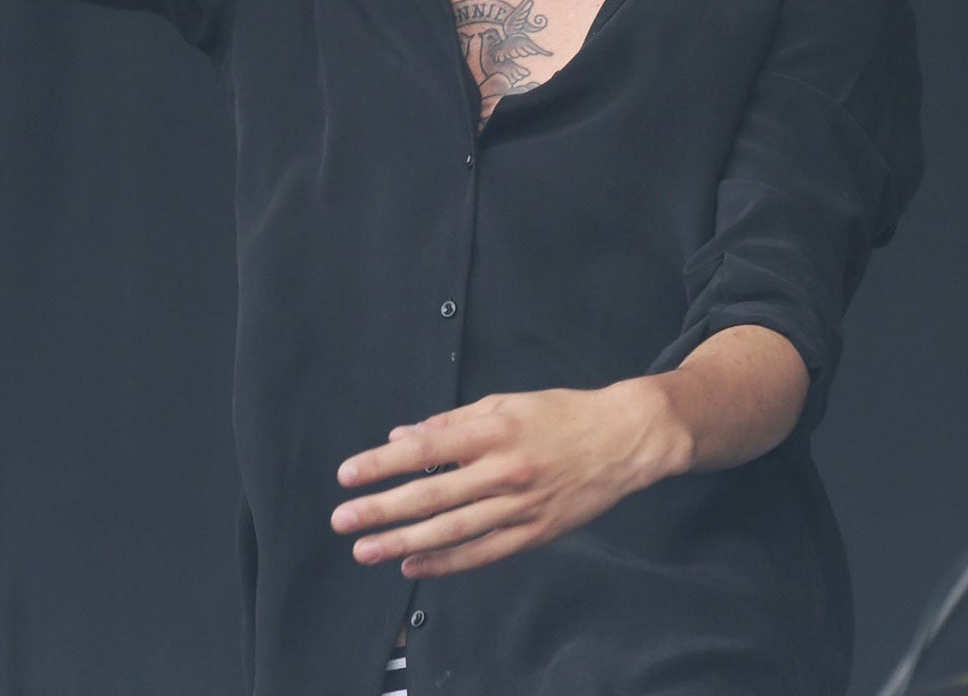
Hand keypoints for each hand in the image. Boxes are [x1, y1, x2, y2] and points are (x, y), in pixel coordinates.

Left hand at [330, 383, 685, 578]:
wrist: (624, 439)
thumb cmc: (560, 415)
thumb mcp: (506, 403)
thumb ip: (453, 422)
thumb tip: (403, 437)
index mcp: (494, 431)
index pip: (425, 450)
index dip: (382, 464)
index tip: (347, 475)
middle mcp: (504, 470)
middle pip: (432, 496)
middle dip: (381, 509)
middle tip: (342, 520)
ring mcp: (520, 506)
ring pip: (452, 531)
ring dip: (403, 542)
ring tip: (366, 549)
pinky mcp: (535, 532)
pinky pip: (483, 552)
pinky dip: (446, 562)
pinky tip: (414, 564)